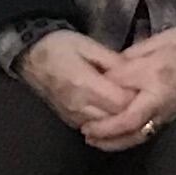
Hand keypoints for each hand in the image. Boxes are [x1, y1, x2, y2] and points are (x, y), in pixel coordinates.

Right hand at [17, 29, 136, 135]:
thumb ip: (114, 62)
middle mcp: (78, 105)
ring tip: (131, 106)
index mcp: (85, 84)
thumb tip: (136, 74)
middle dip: (131, 111)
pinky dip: (107, 124)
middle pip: (115, 119)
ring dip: (120, 120)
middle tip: (142, 98)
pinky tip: (113, 112)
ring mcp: (72, 116)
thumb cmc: (59, 46)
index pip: (121, 102)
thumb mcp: (88, 45)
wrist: (30, 56)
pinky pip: (94, 129)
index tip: (145, 87)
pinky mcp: (68, 121)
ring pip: (106, 128)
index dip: (137, 97)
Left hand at [79, 24, 175, 152]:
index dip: (107, 127)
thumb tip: (104, 79)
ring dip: (117, 141)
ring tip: (96, 138)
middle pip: (134, 135)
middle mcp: (165, 108)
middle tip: (86, 136)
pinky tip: (117, 131)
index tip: (87, 126)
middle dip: (108, 140)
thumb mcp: (153, 47)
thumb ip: (127, 65)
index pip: (129, 119)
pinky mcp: (173, 113)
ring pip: (142, 135)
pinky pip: (149, 130)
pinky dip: (130, 134)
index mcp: (159, 91)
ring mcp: (171, 113)